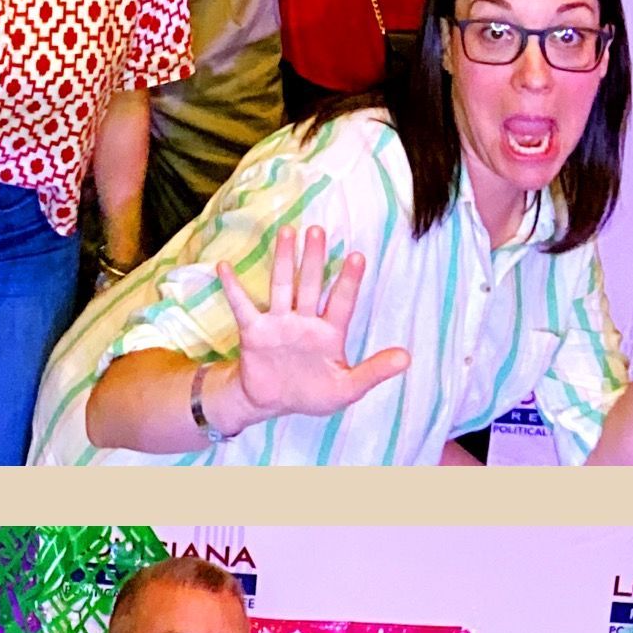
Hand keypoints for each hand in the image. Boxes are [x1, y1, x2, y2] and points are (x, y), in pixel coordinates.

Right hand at [215, 228, 409, 425]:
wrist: (272, 401)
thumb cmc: (313, 392)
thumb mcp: (347, 388)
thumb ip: (374, 371)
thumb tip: (408, 357)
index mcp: (330, 332)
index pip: (341, 302)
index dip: (348, 281)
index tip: (357, 256)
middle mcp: (305, 321)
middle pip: (310, 284)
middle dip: (314, 259)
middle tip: (318, 230)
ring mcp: (279, 323)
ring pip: (282, 286)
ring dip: (283, 260)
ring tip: (287, 232)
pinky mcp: (254, 331)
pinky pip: (243, 306)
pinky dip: (233, 288)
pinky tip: (224, 266)